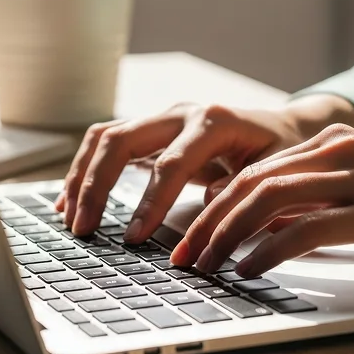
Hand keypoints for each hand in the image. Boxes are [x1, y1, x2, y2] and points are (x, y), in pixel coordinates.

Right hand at [56, 95, 353, 240]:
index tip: (133, 240)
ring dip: (82, 175)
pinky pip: (108, 143)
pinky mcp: (153, 130)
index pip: (171, 163)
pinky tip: (70, 200)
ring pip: (107, 136)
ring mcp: (164, 118)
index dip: (149, 203)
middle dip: (97, 185)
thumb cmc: (282, 152)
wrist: (284, 128)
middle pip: (123, 140)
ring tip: (69, 217)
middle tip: (84, 228)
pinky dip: (86, 169)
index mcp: (214, 122)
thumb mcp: (274, 173)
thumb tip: (207, 215)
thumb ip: (241, 193)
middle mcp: (183, 113)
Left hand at [170, 124, 353, 276]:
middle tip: (184, 256)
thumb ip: (320, 205)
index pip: (258, 170)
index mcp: (337, 143)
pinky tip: (251, 269)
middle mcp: (344, 151)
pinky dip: (271, 250)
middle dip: (209, 220)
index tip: (192, 236)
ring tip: (206, 266)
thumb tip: (266, 231)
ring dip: (228, 235)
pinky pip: (310, 228)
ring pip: (272, 199)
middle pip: (254, 181)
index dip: (216, 204)